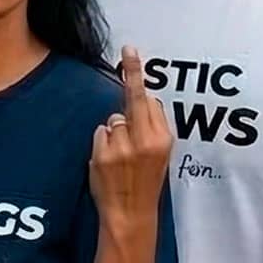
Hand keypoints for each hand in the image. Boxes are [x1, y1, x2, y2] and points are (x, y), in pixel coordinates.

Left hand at [90, 46, 172, 222]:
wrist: (130, 213)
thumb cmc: (145, 181)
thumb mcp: (159, 154)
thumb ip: (151, 128)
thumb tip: (141, 101)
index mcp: (162, 138)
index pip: (150, 100)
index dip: (139, 79)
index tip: (132, 53)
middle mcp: (144, 140)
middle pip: (133, 98)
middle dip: (132, 73)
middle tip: (129, 49)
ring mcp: (121, 147)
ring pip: (112, 119)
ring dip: (113, 131)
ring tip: (121, 155)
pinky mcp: (102, 154)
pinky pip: (99, 133)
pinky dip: (102, 143)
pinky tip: (109, 160)